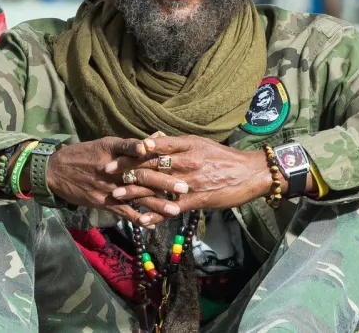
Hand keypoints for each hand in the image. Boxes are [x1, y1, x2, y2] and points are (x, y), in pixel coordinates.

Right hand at [44, 137, 181, 227]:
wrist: (55, 170)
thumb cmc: (83, 154)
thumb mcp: (104, 143)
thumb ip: (130, 144)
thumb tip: (157, 137)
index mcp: (111, 149)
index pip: (135, 150)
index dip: (154, 154)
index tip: (172, 157)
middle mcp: (110, 168)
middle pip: (141, 175)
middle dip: (164, 182)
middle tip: (184, 187)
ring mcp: (106, 186)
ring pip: (135, 196)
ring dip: (156, 204)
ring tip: (175, 209)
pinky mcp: (101, 201)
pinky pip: (122, 211)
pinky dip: (137, 218)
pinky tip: (152, 224)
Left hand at [105, 135, 272, 214]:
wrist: (251, 174)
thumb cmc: (224, 157)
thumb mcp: (199, 143)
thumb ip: (175, 142)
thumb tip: (152, 137)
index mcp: (186, 146)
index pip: (154, 146)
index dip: (133, 150)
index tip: (115, 154)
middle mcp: (185, 162)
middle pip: (151, 165)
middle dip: (127, 170)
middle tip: (107, 173)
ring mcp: (190, 182)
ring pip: (158, 186)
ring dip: (135, 192)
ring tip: (116, 196)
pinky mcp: (197, 199)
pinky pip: (172, 208)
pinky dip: (156, 214)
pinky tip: (141, 220)